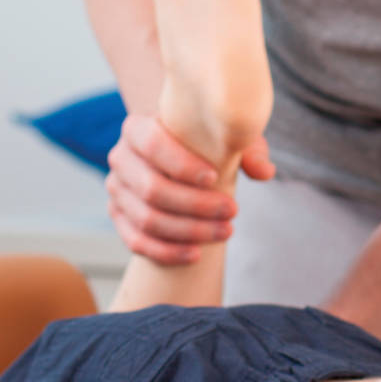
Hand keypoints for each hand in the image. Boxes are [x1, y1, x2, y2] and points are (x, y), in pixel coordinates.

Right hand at [105, 112, 273, 263]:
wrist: (181, 153)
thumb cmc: (206, 140)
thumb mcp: (229, 136)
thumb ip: (249, 149)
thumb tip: (264, 172)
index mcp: (137, 128)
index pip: (152, 144)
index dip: (182, 164)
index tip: (214, 178)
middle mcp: (120, 157)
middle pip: (151, 189)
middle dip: (195, 206)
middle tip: (232, 211)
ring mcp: (116, 189)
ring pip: (146, 219)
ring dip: (188, 231)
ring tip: (225, 232)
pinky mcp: (119, 216)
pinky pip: (136, 241)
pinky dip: (166, 251)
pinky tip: (196, 254)